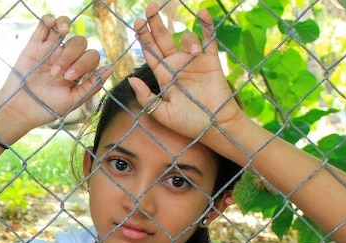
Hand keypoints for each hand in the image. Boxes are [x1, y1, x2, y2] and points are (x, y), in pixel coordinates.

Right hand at [0, 15, 107, 136]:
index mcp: (77, 70)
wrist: (20, 109)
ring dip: (65, 25)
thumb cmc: (47, 108)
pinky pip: (44, 25)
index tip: (68, 77)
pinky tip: (51, 24)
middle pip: (79, 42)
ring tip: (62, 31)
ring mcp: (50, 49)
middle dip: (70, 56)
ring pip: (64, 27)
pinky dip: (49, 19)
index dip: (84, 63)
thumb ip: (92, 86)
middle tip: (57, 73)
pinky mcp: (34, 45)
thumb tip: (111, 68)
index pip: (91, 56)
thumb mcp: (73, 101)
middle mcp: (66, 57)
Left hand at [132, 3, 243, 139]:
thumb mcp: (161, 113)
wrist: (214, 127)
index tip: (136, 23)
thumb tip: (131, 79)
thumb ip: (146, 97)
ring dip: (186, 40)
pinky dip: (206, 26)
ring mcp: (194, 61)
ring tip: (193, 53)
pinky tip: (202, 14)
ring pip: (185, 39)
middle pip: (163, 40)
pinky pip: (208, 40)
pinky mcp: (210, 61)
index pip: (150, 52)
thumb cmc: (187, 123)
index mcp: (164, 76)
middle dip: (155, 24)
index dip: (143, 38)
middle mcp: (177, 65)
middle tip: (149, 8)